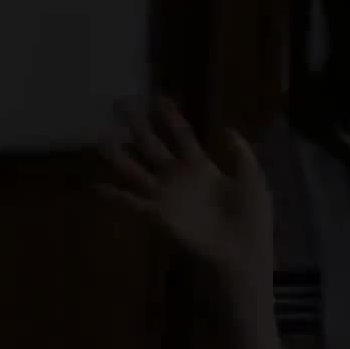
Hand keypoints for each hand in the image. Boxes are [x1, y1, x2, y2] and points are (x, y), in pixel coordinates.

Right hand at [95, 96, 271, 286]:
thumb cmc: (251, 218)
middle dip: (137, 126)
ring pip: (136, 171)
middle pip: (153, 146)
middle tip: (120, 104)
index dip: (169, 116)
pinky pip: (132, 204)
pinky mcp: (160, 216)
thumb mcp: (252, 177)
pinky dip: (114, 196)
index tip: (157, 97)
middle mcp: (179, 178)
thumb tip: (225, 127)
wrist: (243, 251)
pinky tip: (97, 186)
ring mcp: (167, 197)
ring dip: (118, 156)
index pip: (181, 135)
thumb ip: (240, 152)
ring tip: (101, 139)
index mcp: (201, 167)